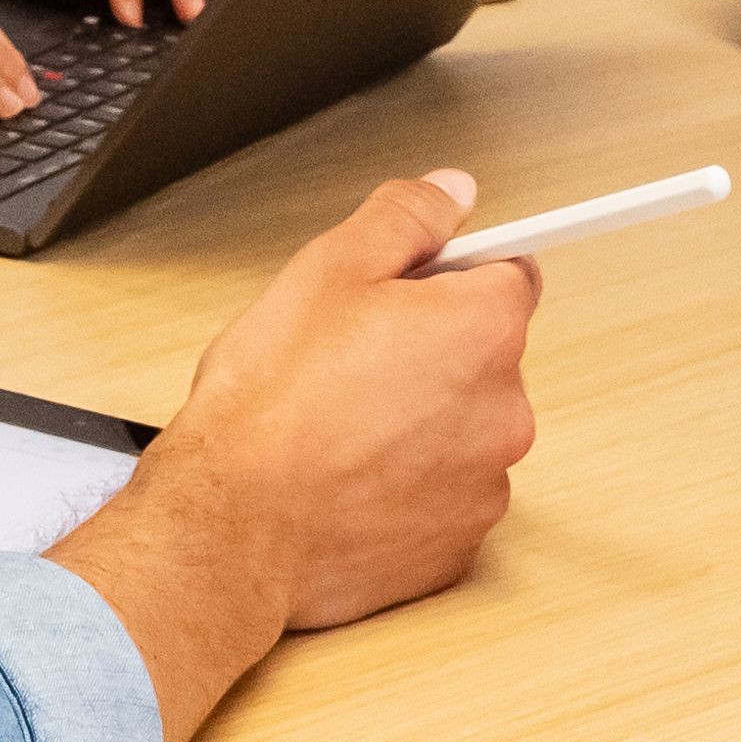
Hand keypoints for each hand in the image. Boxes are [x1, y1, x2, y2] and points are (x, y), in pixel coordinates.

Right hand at [70, 172, 538, 641]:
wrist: (232, 529)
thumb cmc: (270, 409)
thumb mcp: (327, 270)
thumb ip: (406, 217)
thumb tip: (451, 194)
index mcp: (484, 329)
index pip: (508, 273)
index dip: (449, 273)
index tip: (407, 289)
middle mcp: (505, 410)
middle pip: (483, 355)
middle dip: (430, 349)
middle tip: (348, 357)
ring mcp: (484, 486)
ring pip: (461, 428)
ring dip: (419, 421)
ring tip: (338, 425)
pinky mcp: (455, 548)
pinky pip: (441, 495)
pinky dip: (405, 485)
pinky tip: (345, 477)